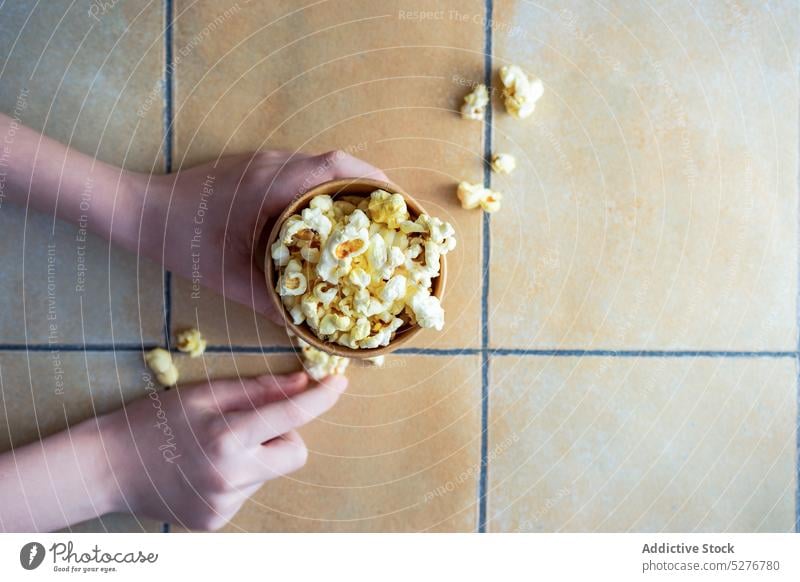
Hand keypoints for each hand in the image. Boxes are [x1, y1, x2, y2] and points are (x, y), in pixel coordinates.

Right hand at [98, 370, 346, 529]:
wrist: (108, 467)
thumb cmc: (156, 420)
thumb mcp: (205, 393)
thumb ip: (258, 389)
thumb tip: (304, 383)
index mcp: (228, 437)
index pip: (292, 415)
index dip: (321, 398)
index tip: (339, 384)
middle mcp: (231, 475)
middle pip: (296, 454)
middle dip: (285, 436)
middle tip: (250, 425)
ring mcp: (225, 504)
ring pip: (270, 472)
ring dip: (257, 456)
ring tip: (215, 449)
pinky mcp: (217, 521)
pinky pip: (249, 492)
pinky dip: (238, 477)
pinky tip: (205, 471)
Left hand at [138, 150, 387, 324]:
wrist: (137, 211)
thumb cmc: (180, 241)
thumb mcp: (230, 278)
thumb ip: (271, 303)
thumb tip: (308, 328)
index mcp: (273, 183)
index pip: (337, 167)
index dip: (375, 182)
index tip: (399, 204)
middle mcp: (273, 165)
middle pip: (337, 164)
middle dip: (371, 188)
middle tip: (391, 218)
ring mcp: (263, 164)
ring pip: (320, 167)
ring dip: (348, 189)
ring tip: (368, 222)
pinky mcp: (254, 170)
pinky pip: (302, 174)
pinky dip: (324, 192)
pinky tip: (327, 222)